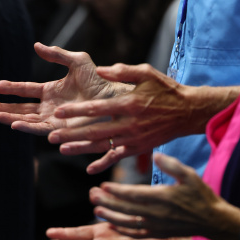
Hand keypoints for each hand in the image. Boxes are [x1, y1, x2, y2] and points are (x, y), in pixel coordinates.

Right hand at [0, 43, 118, 134]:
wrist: (114, 98)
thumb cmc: (99, 80)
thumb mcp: (78, 61)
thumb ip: (57, 54)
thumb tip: (36, 45)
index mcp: (52, 90)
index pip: (25, 90)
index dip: (10, 88)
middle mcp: (50, 106)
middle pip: (21, 108)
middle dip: (3, 108)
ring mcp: (54, 119)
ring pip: (26, 120)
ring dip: (9, 118)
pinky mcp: (60, 129)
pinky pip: (40, 128)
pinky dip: (26, 127)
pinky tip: (14, 124)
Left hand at [48, 63, 194, 171]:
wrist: (187, 112)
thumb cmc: (166, 89)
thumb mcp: (146, 72)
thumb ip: (122, 71)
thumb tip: (100, 70)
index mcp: (130, 103)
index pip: (97, 108)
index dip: (77, 110)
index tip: (59, 112)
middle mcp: (130, 123)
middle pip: (95, 130)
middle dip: (72, 133)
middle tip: (52, 135)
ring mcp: (134, 138)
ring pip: (103, 145)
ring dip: (81, 148)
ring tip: (61, 149)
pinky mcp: (139, 147)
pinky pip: (118, 157)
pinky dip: (103, 163)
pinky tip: (89, 169)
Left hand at [90, 152, 239, 239]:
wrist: (212, 221)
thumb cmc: (201, 195)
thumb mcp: (190, 174)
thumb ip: (171, 164)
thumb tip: (155, 154)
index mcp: (162, 198)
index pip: (133, 195)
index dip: (116, 191)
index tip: (103, 185)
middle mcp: (156, 214)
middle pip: (126, 209)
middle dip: (107, 202)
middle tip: (92, 195)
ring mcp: (156, 227)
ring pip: (127, 223)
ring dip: (110, 217)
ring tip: (96, 210)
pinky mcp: (158, 234)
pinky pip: (136, 234)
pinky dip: (122, 229)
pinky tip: (114, 224)